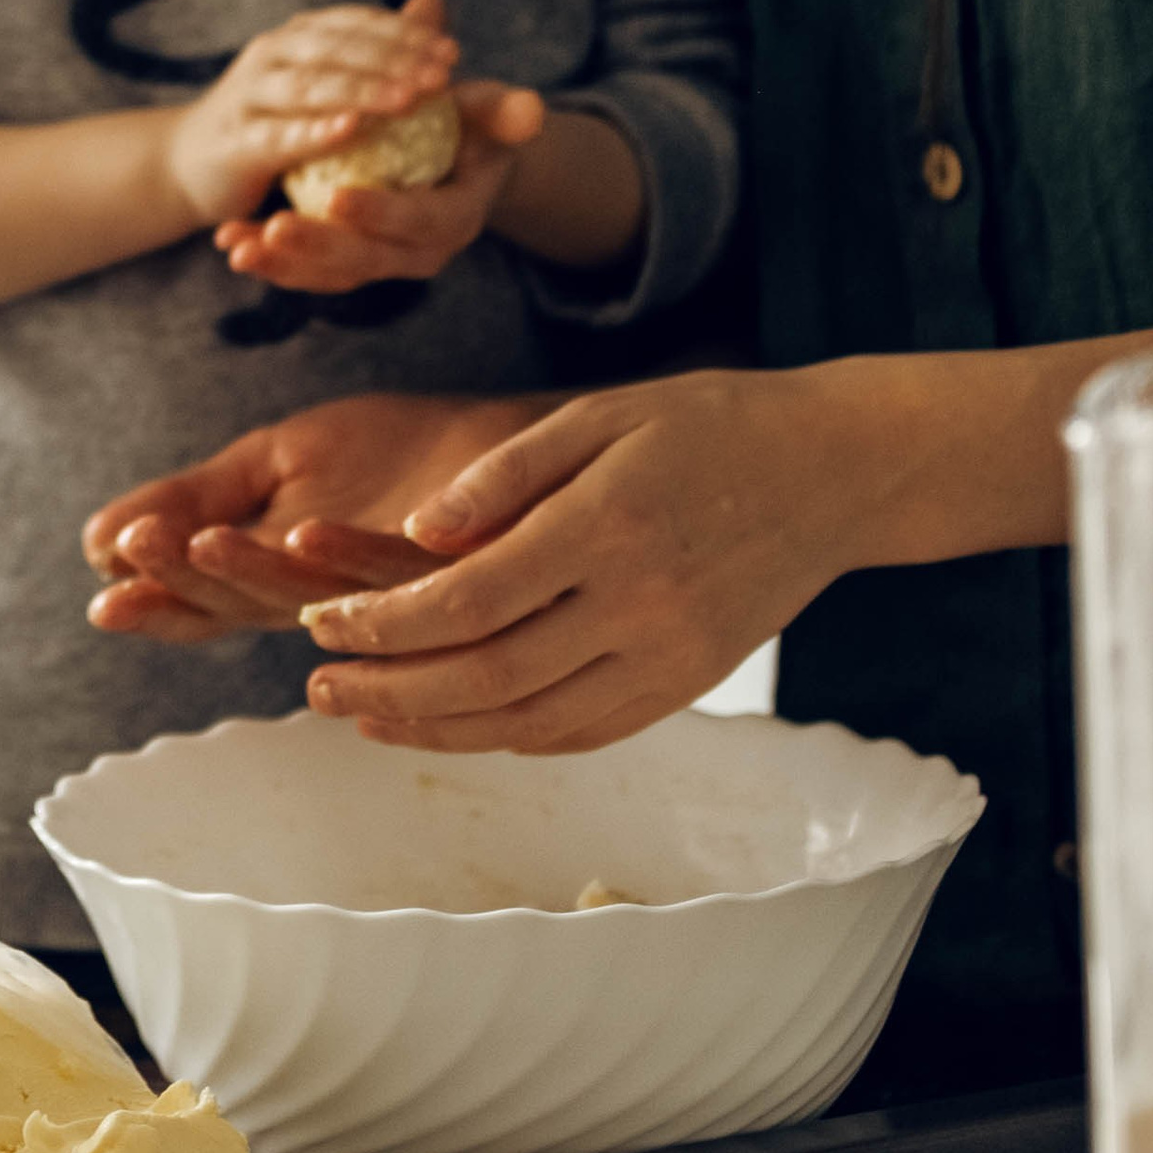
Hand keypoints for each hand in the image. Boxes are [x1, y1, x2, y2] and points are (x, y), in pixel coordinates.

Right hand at [82, 391, 542, 644]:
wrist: (513, 438)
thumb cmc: (400, 453)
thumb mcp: (279, 461)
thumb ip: (196, 495)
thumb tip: (95, 540)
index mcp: (284, 584)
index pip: (204, 607)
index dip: (155, 607)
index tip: (102, 598)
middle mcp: (331, 604)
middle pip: (243, 608)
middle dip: (181, 583)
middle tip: (132, 554)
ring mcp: (392, 593)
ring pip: (308, 598)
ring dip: (249, 573)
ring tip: (197, 541)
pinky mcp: (455, 566)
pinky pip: (394, 568)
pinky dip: (345, 555)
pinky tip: (302, 531)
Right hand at [159, 0, 462, 233]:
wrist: (191, 164)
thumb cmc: (272, 124)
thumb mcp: (326, 83)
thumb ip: (378, 49)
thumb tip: (434, 3)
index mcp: (299, 36)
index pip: (358, 24)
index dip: (406, 34)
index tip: (453, 52)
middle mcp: (272, 54)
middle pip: (338, 48)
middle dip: (393, 58)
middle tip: (442, 75)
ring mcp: (248, 94)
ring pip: (310, 85)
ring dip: (362, 89)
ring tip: (409, 98)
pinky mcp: (235, 141)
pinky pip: (278, 135)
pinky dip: (314, 131)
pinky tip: (350, 130)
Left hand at [215, 76, 548, 294]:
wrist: (459, 162)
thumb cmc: (474, 126)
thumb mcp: (490, 113)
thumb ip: (504, 110)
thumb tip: (531, 108)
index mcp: (456, 219)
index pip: (419, 222)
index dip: (381, 214)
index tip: (338, 198)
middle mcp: (419, 255)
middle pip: (366, 260)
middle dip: (318, 248)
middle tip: (274, 228)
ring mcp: (381, 264)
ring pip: (329, 275)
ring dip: (281, 266)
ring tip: (236, 248)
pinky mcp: (349, 265)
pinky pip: (308, 272)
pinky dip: (271, 262)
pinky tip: (232, 245)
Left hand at [291, 369, 862, 750]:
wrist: (836, 473)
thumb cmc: (707, 425)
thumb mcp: (600, 414)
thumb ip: (502, 474)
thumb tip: (410, 533)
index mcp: (607, 527)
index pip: (466, 601)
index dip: (380, 623)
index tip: (316, 621)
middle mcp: (639, 606)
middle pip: (485, 677)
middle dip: (387, 688)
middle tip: (315, 686)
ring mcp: (669, 658)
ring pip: (528, 722)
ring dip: (434, 729)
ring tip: (364, 716)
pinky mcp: (687, 686)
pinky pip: (582, 733)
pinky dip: (507, 739)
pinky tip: (451, 725)